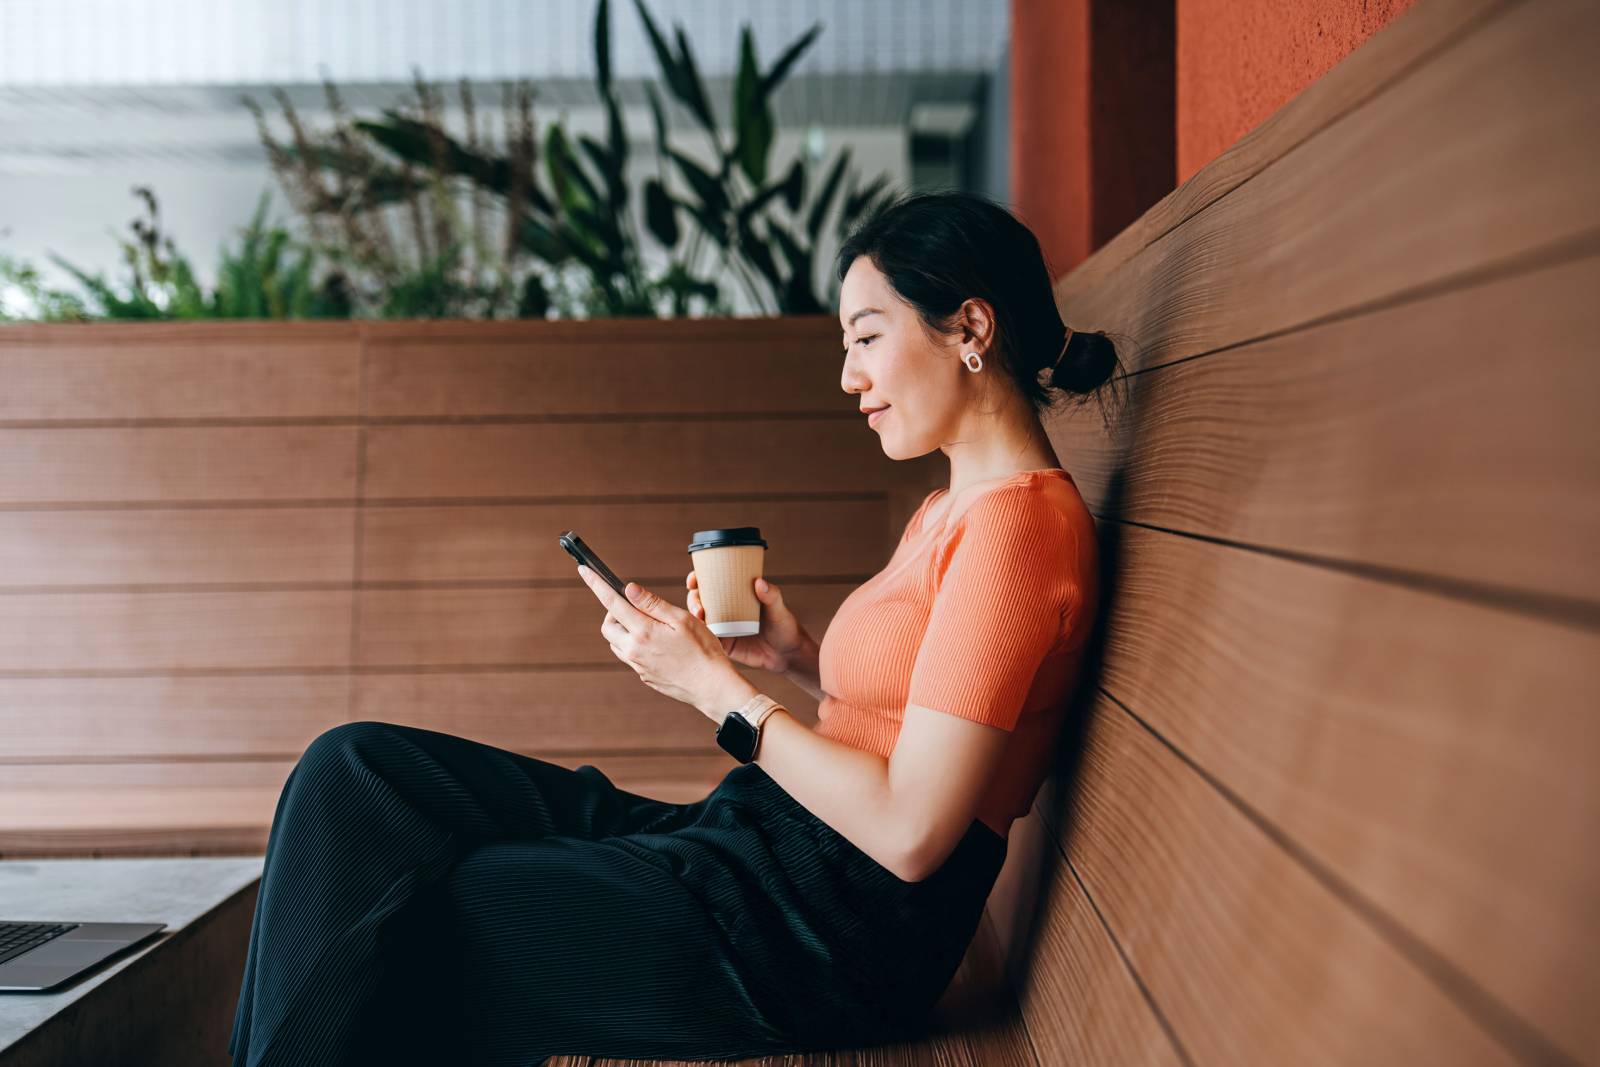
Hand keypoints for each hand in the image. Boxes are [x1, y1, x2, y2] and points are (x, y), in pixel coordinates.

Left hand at [577, 565, 747, 721]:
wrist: (711, 687)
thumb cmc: (703, 650)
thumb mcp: (681, 619)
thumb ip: (652, 603)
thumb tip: (628, 588)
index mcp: (643, 632)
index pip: (611, 603)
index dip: (596, 584)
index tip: (584, 571)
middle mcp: (634, 650)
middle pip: (607, 626)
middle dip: (613, 613)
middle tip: (634, 607)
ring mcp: (638, 666)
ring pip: (616, 643)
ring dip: (623, 631)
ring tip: (649, 626)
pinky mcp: (644, 676)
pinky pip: (630, 657)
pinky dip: (634, 645)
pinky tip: (657, 645)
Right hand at [686, 569, 813, 674]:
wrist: (787, 655)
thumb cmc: (785, 627)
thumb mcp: (778, 609)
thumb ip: (772, 596)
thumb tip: (759, 582)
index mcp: (736, 594)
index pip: (712, 582)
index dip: (697, 578)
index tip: (693, 580)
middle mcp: (725, 608)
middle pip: (700, 599)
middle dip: (693, 600)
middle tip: (699, 607)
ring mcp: (722, 626)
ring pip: (700, 619)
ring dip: (693, 617)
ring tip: (699, 619)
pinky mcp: (723, 644)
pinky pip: (706, 638)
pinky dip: (699, 636)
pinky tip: (697, 635)